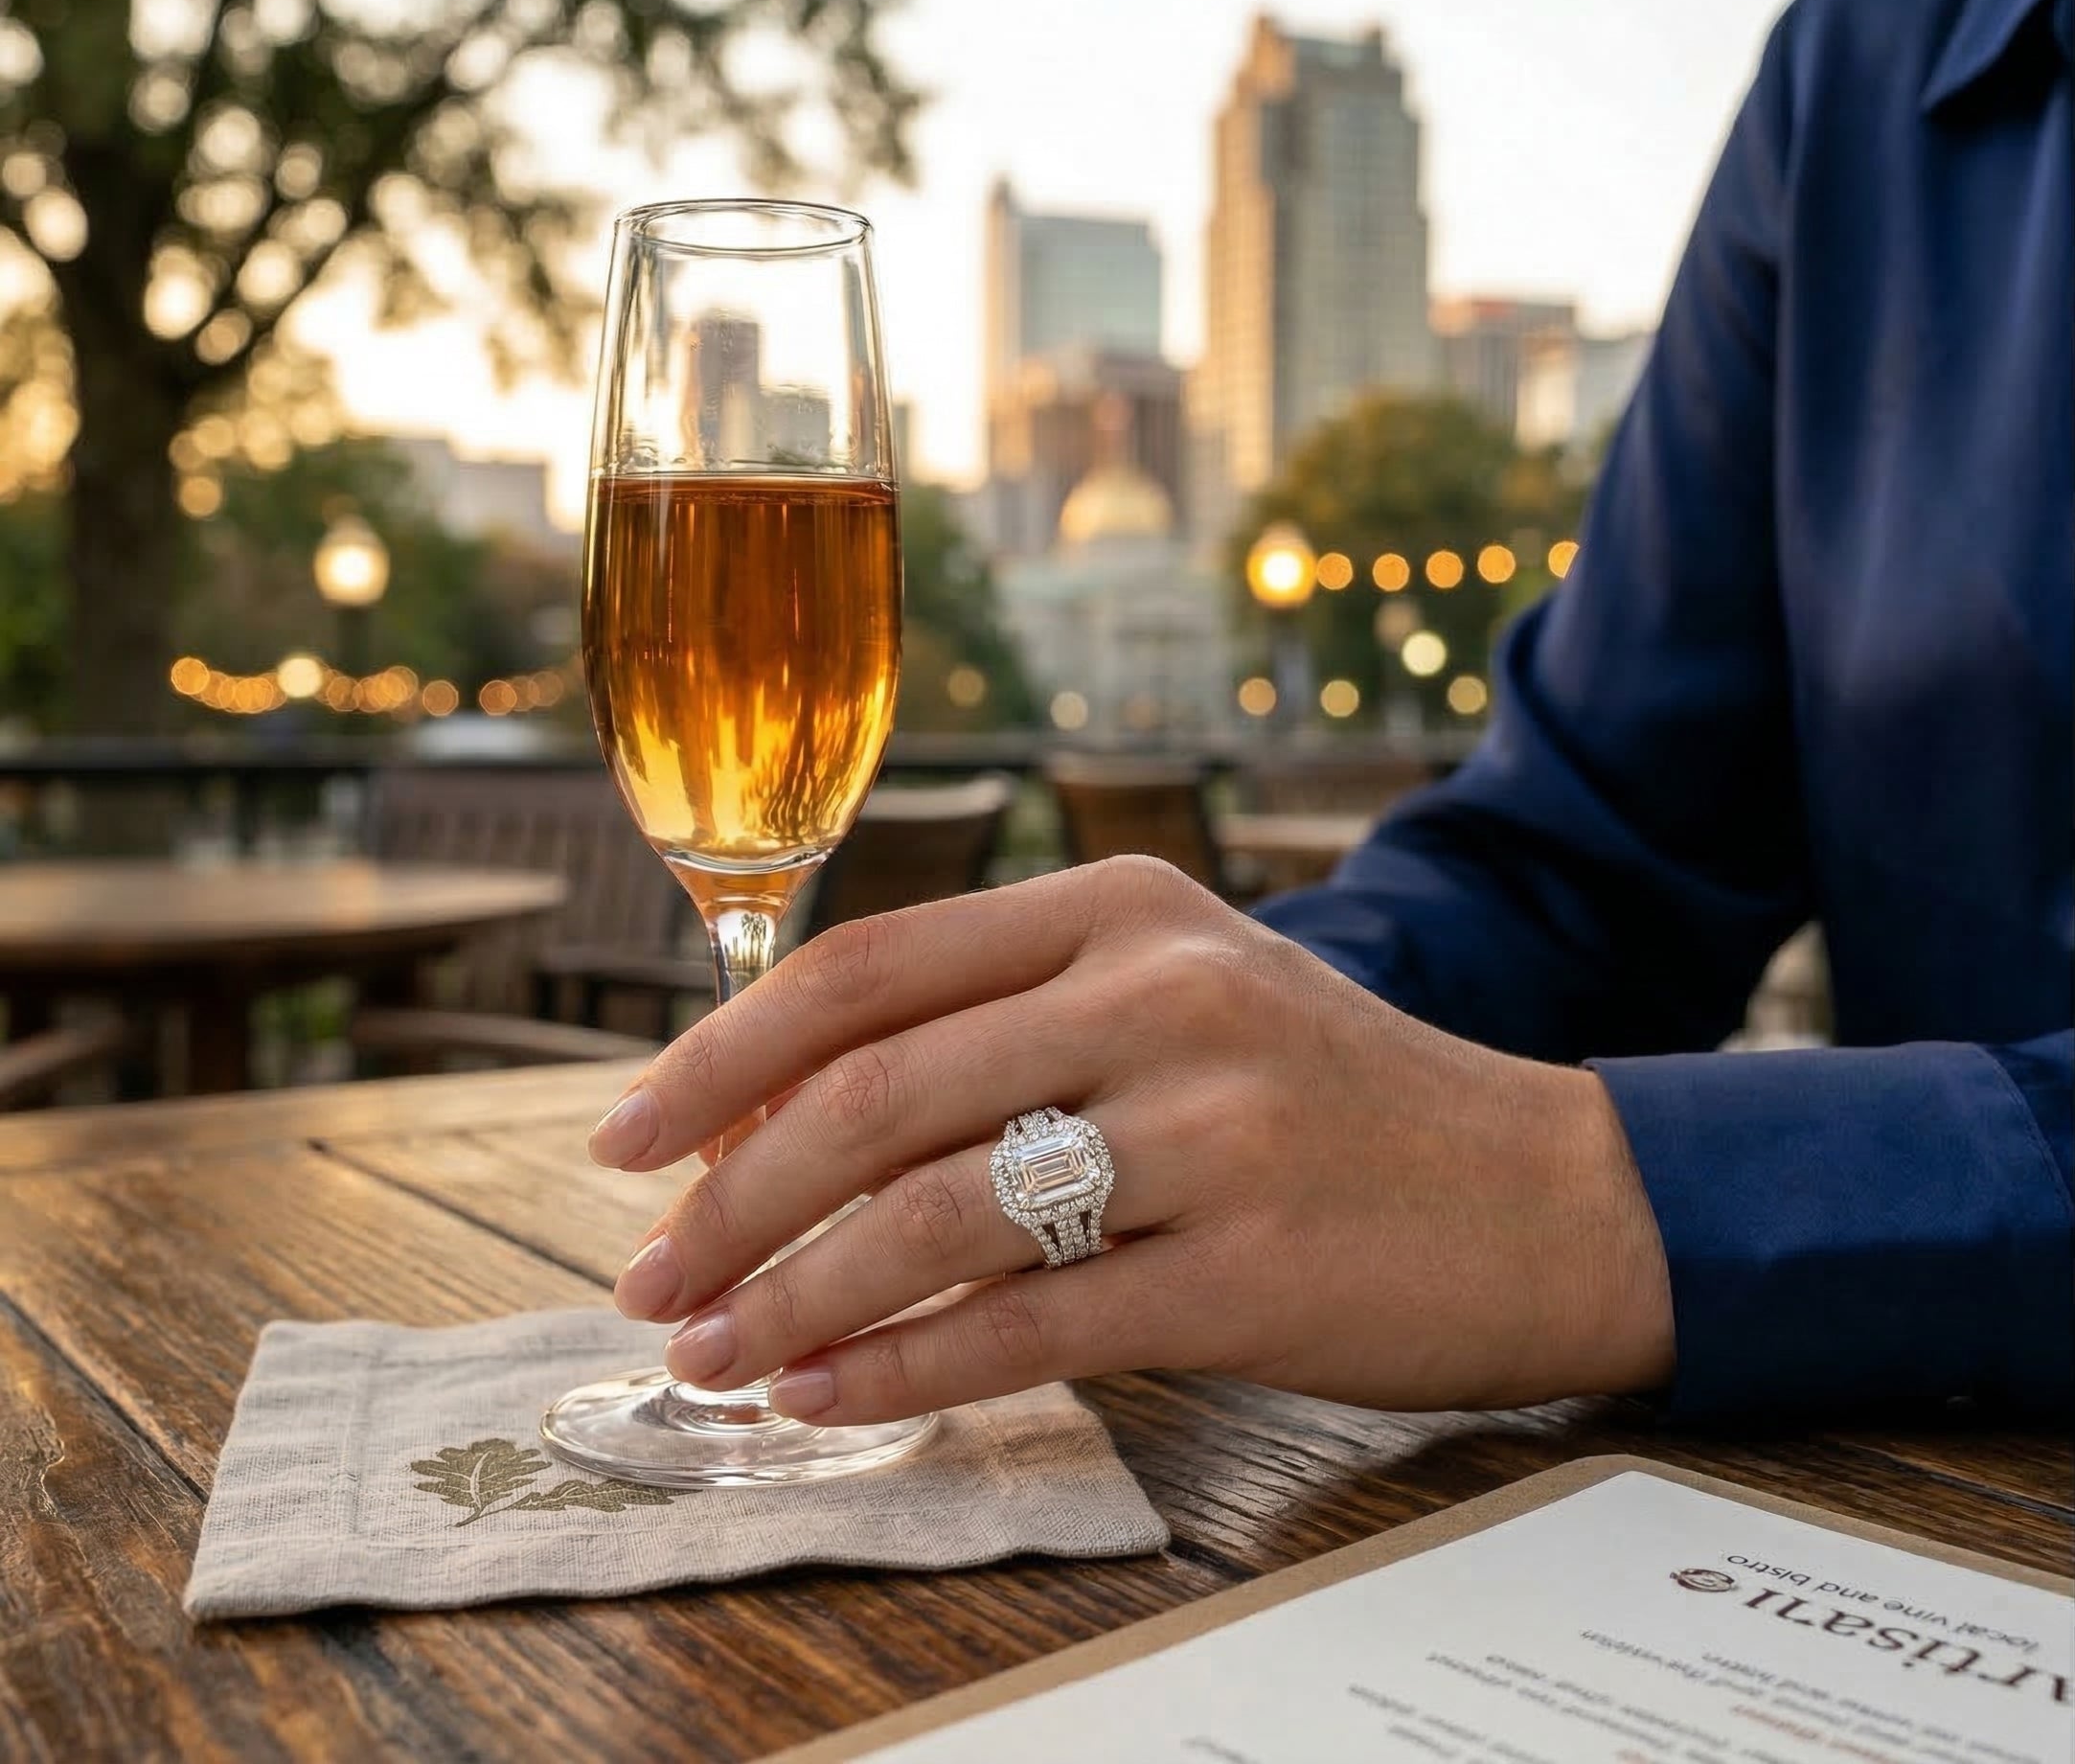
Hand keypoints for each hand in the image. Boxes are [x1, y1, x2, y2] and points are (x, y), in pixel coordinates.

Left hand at [589, 857, 1674, 1422]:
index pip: (867, 969)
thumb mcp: (1179, 1003)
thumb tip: (782, 1134)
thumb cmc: (1331, 1100)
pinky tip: (828, 1397)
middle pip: (876, 1094)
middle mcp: (1159, 993)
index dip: (721, 1058)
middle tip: (651, 1281)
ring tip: (717, 1357)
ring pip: (936, 1215)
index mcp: (1121, 907)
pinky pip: (1031, 1326)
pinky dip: (904, 1368)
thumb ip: (1005, 1030)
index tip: (627, 1140)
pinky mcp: (1252, 1264)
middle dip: (729, 1201)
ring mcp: (1214, 1125)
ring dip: (793, 1299)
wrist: (1549, 1191)